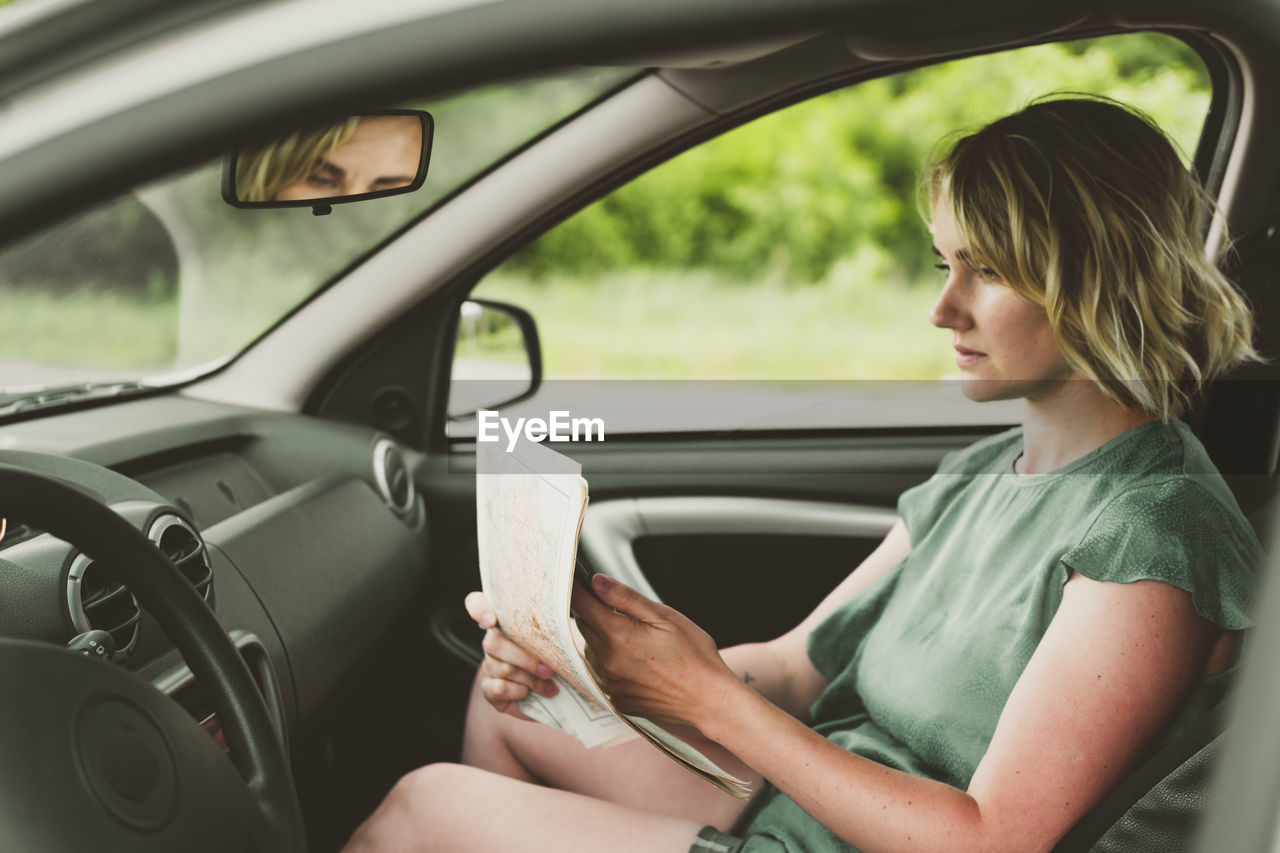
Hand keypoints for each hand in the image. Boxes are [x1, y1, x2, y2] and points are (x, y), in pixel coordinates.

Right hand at [464, 591, 558, 718]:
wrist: (557, 687)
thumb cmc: (556, 656)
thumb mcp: (556, 637)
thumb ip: (551, 626)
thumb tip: (565, 620)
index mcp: (506, 622)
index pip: (476, 603)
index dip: (478, 608)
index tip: (491, 619)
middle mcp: (492, 642)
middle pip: (493, 642)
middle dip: (525, 658)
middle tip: (549, 669)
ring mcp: (489, 666)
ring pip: (503, 668)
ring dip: (531, 679)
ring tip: (550, 686)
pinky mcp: (488, 689)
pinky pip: (499, 688)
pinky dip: (519, 692)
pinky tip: (530, 693)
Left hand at [571, 575, 738, 730]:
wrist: (710, 701)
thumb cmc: (695, 657)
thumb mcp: (665, 617)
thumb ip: (626, 598)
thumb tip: (597, 582)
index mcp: (618, 636)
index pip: (582, 606)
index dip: (577, 590)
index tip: (575, 581)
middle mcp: (608, 662)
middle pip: (584, 627)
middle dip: (593, 612)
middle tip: (614, 606)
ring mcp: (611, 684)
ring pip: (591, 650)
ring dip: (601, 638)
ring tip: (633, 638)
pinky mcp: (617, 700)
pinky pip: (601, 673)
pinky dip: (609, 661)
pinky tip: (634, 660)